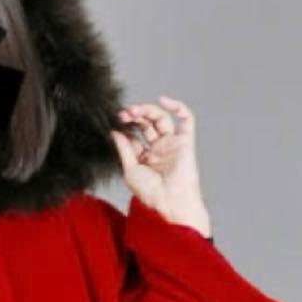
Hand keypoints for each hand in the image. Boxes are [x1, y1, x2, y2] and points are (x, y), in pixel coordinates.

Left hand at [110, 95, 211, 237]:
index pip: (134, 135)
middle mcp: (159, 149)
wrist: (169, 201)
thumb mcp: (129, 169)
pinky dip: (178, 106)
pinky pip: (186, 119)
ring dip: (147, 110)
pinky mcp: (185, 141)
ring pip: (162, 118)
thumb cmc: (150, 193)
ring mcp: (172, 144)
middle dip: (134, 116)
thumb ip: (124, 149)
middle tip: (124, 115)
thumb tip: (115, 131)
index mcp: (145, 158)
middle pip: (147, 124)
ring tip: (134, 110)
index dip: (125, 127)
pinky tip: (163, 100)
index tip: (116, 122)